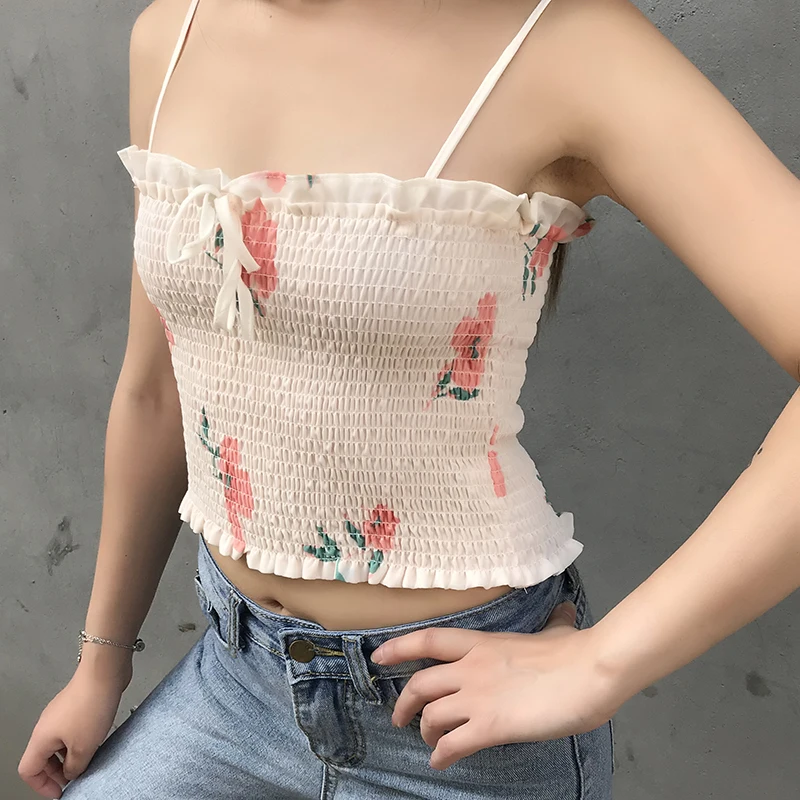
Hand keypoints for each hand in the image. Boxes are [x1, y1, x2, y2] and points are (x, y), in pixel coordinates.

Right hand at [18, 657, 129, 797]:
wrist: (105, 672)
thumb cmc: (91, 704)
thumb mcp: (84, 747)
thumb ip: (75, 767)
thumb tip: (72, 773)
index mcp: (40, 738)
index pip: (28, 771)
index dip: (42, 786)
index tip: (60, 792)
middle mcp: (46, 725)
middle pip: (42, 758)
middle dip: (57, 772)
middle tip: (75, 778)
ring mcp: (60, 714)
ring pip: (58, 744)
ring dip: (70, 755)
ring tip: (88, 759)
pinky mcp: (75, 706)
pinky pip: (71, 730)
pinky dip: (79, 740)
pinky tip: (95, 740)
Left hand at [370, 601, 622, 769]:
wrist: (590, 672)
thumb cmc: (575, 651)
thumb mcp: (557, 631)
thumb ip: (553, 624)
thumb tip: (565, 612)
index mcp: (481, 643)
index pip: (427, 640)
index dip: (398, 647)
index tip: (378, 657)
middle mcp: (471, 668)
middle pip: (420, 684)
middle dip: (404, 703)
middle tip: (400, 718)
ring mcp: (479, 697)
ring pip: (431, 716)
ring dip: (426, 733)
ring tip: (432, 744)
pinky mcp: (492, 725)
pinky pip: (454, 744)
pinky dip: (442, 756)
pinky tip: (442, 762)